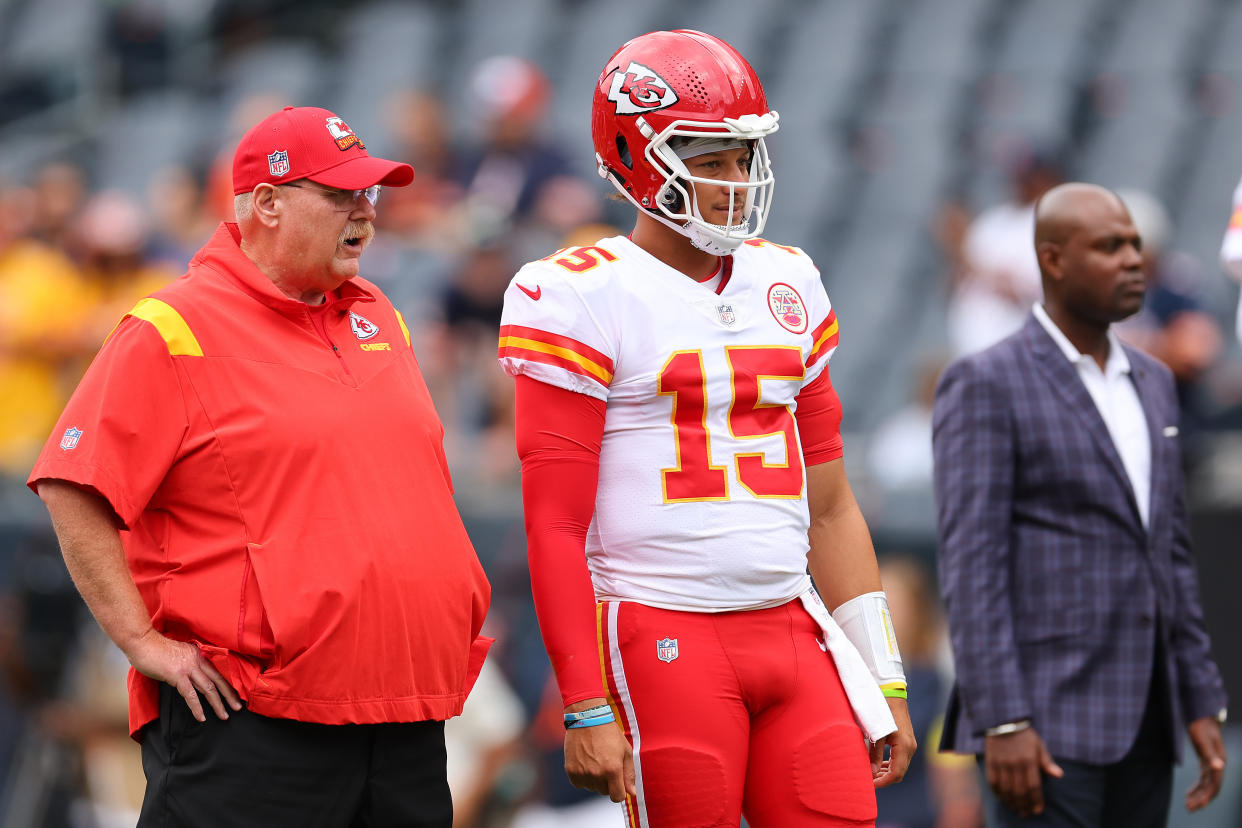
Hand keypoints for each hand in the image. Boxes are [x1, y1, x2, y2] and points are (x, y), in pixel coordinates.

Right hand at [126, 629, 241, 721]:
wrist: (142, 641)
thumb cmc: (154, 649)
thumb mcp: (177, 654)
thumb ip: (186, 664)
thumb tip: (189, 678)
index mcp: (197, 654)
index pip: (216, 671)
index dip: (227, 684)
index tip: (234, 694)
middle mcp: (196, 659)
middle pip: (218, 680)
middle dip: (229, 695)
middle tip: (238, 707)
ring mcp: (188, 667)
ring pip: (208, 688)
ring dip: (217, 704)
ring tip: (224, 715)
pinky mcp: (177, 675)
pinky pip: (190, 694)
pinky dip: (197, 707)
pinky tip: (201, 717)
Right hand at [563, 699, 634, 802]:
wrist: (587, 718)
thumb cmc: (610, 734)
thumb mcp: (625, 751)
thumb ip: (629, 774)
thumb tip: (632, 794)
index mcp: (613, 769)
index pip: (617, 797)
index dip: (619, 791)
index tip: (618, 783)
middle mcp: (597, 774)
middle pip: (604, 792)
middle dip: (607, 782)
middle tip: (606, 763)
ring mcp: (582, 773)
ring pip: (591, 787)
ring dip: (595, 779)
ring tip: (595, 759)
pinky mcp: (571, 770)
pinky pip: (579, 784)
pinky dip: (583, 776)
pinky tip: (585, 761)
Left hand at [871, 697, 916, 786]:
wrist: (892, 695)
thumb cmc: (883, 712)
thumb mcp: (876, 733)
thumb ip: (875, 754)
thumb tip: (872, 772)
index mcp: (904, 747)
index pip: (896, 773)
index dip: (883, 782)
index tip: (871, 784)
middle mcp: (910, 748)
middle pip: (899, 772)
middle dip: (884, 779)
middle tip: (868, 780)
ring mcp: (910, 744)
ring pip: (900, 766)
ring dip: (887, 772)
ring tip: (871, 773)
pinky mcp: (907, 741)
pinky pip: (900, 759)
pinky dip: (890, 764)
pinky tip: (879, 764)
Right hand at [984, 725, 1062, 817]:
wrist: (1003, 720)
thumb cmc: (1025, 735)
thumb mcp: (1039, 746)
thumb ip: (1047, 762)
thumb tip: (1059, 775)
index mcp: (1029, 760)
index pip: (1033, 786)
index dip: (1036, 800)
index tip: (1037, 810)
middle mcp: (1015, 763)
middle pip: (1019, 791)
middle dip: (1023, 805)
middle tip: (1025, 813)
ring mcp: (1001, 763)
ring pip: (1006, 789)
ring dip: (1011, 801)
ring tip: (1015, 809)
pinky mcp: (990, 761)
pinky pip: (993, 781)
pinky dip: (997, 792)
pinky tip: (1002, 798)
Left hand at [1185, 715, 1225, 811]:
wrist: (1202, 715)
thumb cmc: (1202, 726)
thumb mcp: (1203, 739)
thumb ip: (1210, 754)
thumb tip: (1219, 767)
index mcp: (1219, 761)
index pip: (1215, 784)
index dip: (1207, 796)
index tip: (1197, 805)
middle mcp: (1218, 764)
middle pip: (1211, 787)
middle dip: (1201, 799)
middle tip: (1189, 808)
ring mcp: (1212, 763)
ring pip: (1207, 784)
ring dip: (1199, 795)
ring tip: (1188, 805)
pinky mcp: (1206, 761)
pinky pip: (1203, 778)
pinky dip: (1197, 787)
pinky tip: (1189, 793)